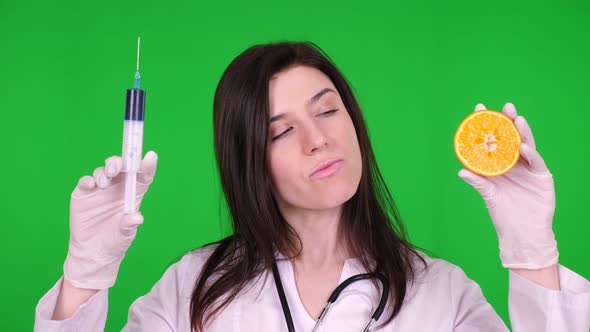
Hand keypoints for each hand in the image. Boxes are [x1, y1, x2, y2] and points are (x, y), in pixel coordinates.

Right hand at [63, 151, 157, 288]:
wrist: (92, 252)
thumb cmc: (115, 241)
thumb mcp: (125, 235)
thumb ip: (129, 225)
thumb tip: (136, 218)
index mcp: (134, 193)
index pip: (143, 176)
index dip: (147, 165)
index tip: (150, 156)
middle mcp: (118, 188)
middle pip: (122, 167)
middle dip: (119, 163)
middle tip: (115, 169)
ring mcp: (100, 189)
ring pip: (104, 170)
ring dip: (104, 172)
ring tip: (103, 184)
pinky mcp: (84, 193)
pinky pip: (86, 181)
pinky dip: (88, 180)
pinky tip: (91, 185)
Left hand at [457, 103, 557, 268]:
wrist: (522, 233)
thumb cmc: (503, 215)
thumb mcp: (489, 196)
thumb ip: (478, 183)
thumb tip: (462, 171)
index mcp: (498, 164)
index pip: (493, 140)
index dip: (487, 124)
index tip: (479, 109)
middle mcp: (514, 163)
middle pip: (511, 137)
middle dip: (509, 121)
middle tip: (506, 107)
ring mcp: (528, 168)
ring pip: (526, 145)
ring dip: (522, 132)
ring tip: (517, 119)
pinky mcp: (541, 176)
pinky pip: (536, 162)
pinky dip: (530, 154)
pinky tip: (523, 147)